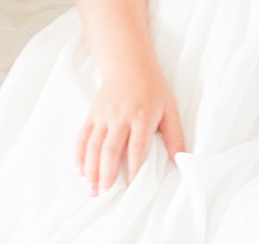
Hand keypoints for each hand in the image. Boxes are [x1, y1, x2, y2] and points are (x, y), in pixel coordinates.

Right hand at [76, 66, 184, 194]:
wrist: (129, 65)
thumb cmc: (153, 88)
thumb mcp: (170, 108)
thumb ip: (175, 134)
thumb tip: (179, 158)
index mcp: (142, 116)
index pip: (137, 147)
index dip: (134, 168)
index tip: (131, 186)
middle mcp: (121, 117)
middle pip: (111, 149)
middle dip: (107, 173)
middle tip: (104, 193)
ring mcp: (104, 116)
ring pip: (94, 145)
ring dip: (91, 169)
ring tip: (91, 189)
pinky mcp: (92, 114)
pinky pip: (82, 136)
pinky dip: (79, 155)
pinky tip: (80, 171)